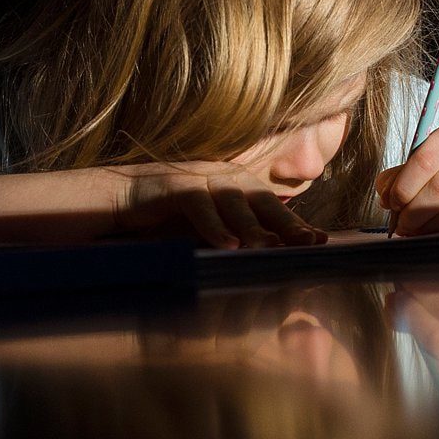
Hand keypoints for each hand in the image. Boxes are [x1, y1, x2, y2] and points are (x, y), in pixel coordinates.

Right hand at [104, 161, 327, 248]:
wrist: (117, 202)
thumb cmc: (166, 221)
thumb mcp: (206, 232)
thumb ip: (236, 241)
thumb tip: (270, 262)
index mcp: (235, 186)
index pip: (272, 206)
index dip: (295, 224)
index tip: (320, 242)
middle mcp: (222, 176)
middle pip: (261, 199)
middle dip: (287, 222)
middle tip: (308, 243)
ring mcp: (198, 176)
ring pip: (233, 201)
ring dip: (253, 227)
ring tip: (270, 249)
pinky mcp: (173, 184)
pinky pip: (198, 204)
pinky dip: (213, 226)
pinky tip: (228, 247)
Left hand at [374, 122, 438, 236]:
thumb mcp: (427, 162)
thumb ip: (400, 175)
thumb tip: (385, 197)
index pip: (424, 160)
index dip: (403, 186)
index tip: (392, 203)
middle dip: (413, 211)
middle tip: (401, 224)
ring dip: (426, 226)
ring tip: (414, 229)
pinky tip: (434, 231)